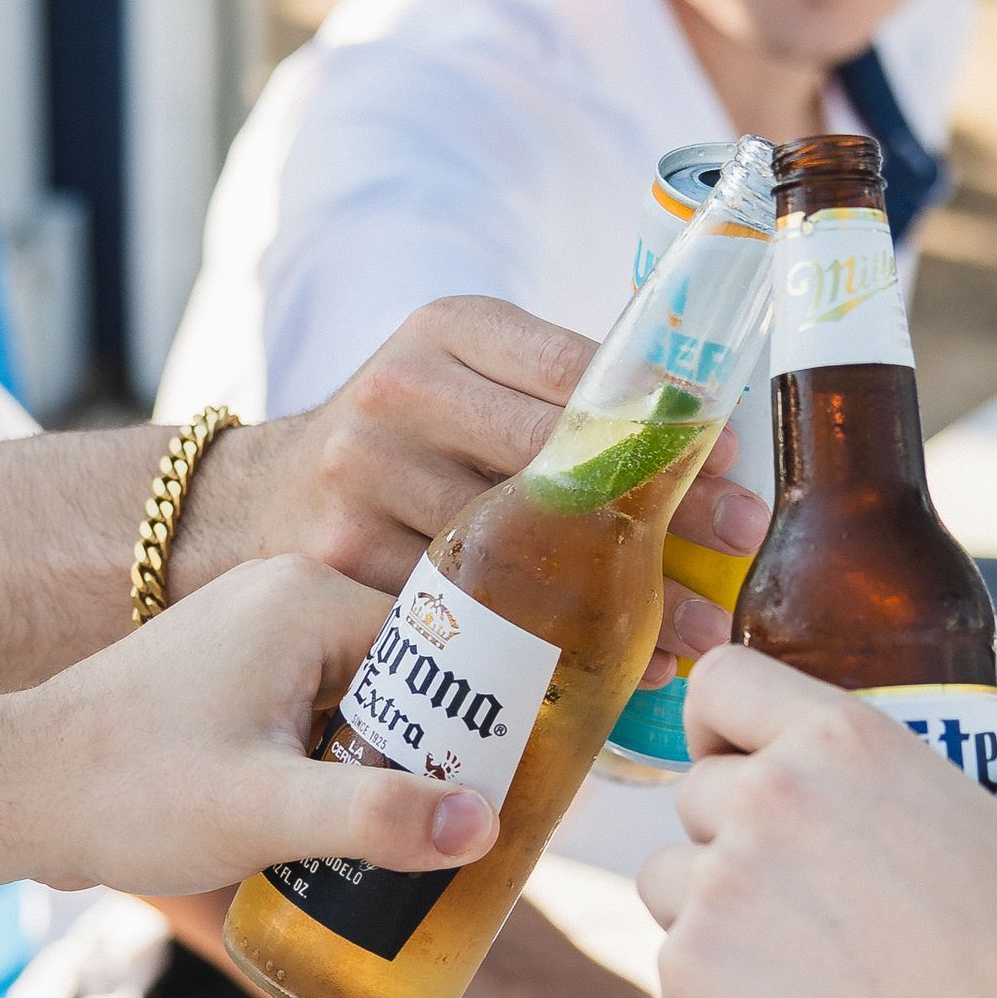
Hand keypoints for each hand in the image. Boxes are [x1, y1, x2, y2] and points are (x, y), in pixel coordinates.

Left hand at [10, 555, 498, 894]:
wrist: (9, 793)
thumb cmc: (126, 791)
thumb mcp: (265, 811)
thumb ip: (377, 817)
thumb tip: (483, 826)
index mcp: (306, 599)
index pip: (441, 647)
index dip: (483, 717)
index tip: (515, 782)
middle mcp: (286, 597)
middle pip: (409, 673)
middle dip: (440, 747)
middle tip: (476, 822)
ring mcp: (257, 632)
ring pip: (367, 696)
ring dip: (392, 758)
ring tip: (426, 831)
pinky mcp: (233, 672)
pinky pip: (322, 708)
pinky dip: (345, 758)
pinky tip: (355, 820)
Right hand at [184, 296, 770, 683]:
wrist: (251, 502)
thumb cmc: (400, 437)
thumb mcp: (458, 371)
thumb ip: (550, 384)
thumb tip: (698, 424)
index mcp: (444, 330)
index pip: (570, 366)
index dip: (658, 414)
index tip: (731, 452)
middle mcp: (398, 396)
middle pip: (556, 459)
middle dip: (663, 507)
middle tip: (745, 538)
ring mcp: (362, 481)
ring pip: (521, 553)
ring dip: (622, 599)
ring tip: (703, 628)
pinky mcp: (341, 566)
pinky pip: (467, 617)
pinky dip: (547, 649)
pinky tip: (610, 667)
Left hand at [636, 647, 996, 997]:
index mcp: (842, 741)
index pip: (724, 684)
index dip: (721, 720)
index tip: (734, 754)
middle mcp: (766, 798)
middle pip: (695, 793)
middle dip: (731, 835)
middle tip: (797, 892)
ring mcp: (718, 891)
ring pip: (667, 880)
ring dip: (709, 912)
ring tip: (787, 963)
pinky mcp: (689, 981)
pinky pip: (672, 977)